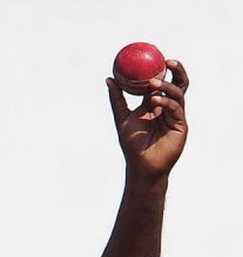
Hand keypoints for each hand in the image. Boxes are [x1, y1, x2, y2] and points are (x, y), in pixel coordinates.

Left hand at [106, 60, 188, 180]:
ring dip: (167, 86)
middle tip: (167, 61)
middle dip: (177, 70)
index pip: (162, 81)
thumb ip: (116, 99)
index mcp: (155, 104)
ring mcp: (176, 116)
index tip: (154, 56)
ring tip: (153, 84)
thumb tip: (109, 78)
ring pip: (179, 93)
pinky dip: (166, 102)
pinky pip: (176, 108)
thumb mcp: (121, 117)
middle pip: (179, 84)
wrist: (141, 165)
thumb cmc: (132, 144)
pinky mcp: (181, 125)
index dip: (162, 68)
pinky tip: (155, 101)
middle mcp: (168, 107)